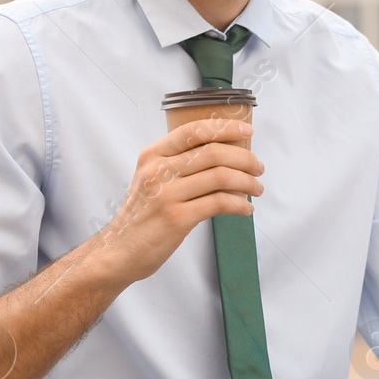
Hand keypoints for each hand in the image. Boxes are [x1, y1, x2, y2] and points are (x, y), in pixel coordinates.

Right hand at [93, 117, 263, 284]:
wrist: (120, 251)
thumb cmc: (142, 215)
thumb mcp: (150, 179)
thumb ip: (177, 164)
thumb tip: (224, 154)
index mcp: (152, 156)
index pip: (194, 131)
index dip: (225, 127)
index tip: (247, 130)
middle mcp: (158, 171)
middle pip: (213, 152)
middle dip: (244, 158)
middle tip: (258, 168)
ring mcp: (166, 195)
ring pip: (220, 177)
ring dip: (247, 182)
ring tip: (257, 189)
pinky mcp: (177, 219)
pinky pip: (219, 203)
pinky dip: (239, 205)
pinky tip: (246, 209)